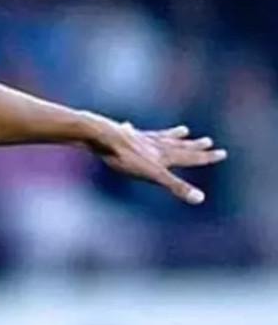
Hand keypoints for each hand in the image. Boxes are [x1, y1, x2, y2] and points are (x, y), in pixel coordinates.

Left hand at [89, 119, 226, 204]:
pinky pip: (132, 132)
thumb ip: (176, 186)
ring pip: (160, 137)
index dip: (206, 157)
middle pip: (179, 145)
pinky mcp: (122, 135)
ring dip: (172, 135)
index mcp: (165, 155)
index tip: (222, 153)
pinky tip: (128, 125)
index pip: (191, 157)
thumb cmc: (127, 158)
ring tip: (183, 130)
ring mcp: (139, 139)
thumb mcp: (154, 175)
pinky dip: (133, 130)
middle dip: (194, 146)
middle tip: (208, 140)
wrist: (103, 138)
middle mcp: (155, 145)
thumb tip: (200, 198)